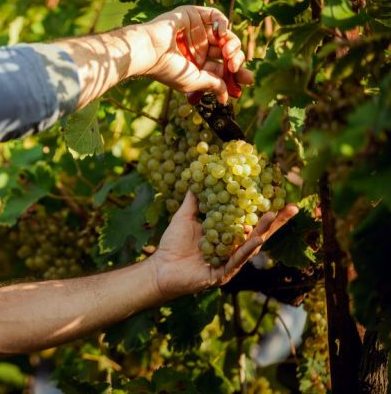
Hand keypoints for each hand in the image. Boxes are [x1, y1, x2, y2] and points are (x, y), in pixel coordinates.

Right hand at [140, 5, 253, 103]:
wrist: (150, 51)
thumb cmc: (168, 69)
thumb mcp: (194, 81)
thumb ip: (214, 85)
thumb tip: (226, 98)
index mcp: (196, 65)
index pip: (222, 67)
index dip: (236, 73)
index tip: (247, 80)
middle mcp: (197, 47)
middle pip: (227, 51)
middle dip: (236, 59)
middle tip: (235, 66)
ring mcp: (196, 31)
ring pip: (224, 35)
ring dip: (231, 43)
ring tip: (227, 51)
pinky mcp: (193, 15)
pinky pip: (216, 16)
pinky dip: (223, 23)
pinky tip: (222, 33)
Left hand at [147, 191, 298, 300]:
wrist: (160, 268)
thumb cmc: (172, 244)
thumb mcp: (185, 217)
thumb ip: (194, 200)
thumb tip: (199, 177)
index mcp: (226, 234)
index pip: (249, 219)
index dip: (263, 209)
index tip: (279, 195)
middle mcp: (232, 248)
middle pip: (258, 232)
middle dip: (275, 220)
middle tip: (291, 207)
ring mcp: (229, 262)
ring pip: (250, 246)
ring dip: (263, 231)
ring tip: (274, 216)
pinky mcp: (222, 274)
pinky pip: (236, 261)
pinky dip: (246, 250)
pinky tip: (256, 239)